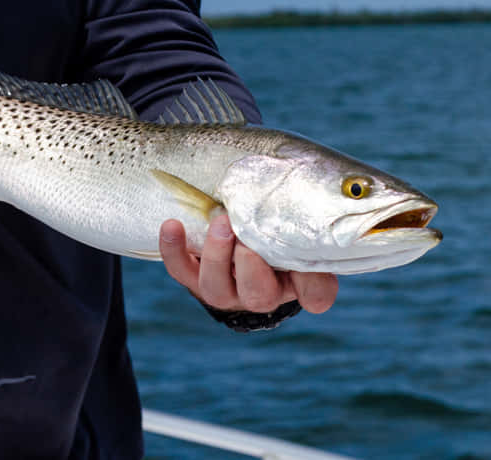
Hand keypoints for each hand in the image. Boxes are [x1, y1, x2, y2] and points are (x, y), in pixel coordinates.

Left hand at [159, 215, 337, 313]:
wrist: (236, 236)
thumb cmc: (276, 227)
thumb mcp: (298, 225)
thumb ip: (307, 218)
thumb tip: (318, 194)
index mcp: (295, 282)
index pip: (315, 295)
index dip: (313, 287)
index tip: (308, 266)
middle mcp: (260, 293)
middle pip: (258, 294)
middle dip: (251, 265)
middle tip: (247, 236)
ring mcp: (224, 289)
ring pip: (216, 287)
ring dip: (216, 255)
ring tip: (220, 221)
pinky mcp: (193, 278)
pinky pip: (180, 270)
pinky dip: (173, 249)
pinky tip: (172, 225)